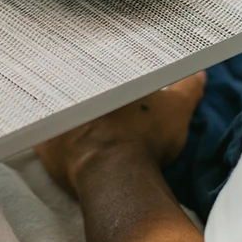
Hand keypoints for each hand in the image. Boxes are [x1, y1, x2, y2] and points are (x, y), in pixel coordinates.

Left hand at [37, 72, 206, 194]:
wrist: (117, 177)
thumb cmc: (147, 139)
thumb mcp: (176, 109)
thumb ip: (187, 88)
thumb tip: (200, 74)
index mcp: (103, 77)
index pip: (99, 65)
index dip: (106, 69)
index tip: (112, 78)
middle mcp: (72, 91)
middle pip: (74, 83)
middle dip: (82, 87)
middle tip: (98, 101)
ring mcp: (54, 117)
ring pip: (55, 107)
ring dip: (63, 111)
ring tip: (77, 119)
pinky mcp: (42, 143)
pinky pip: (42, 135)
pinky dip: (49, 136)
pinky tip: (58, 139)